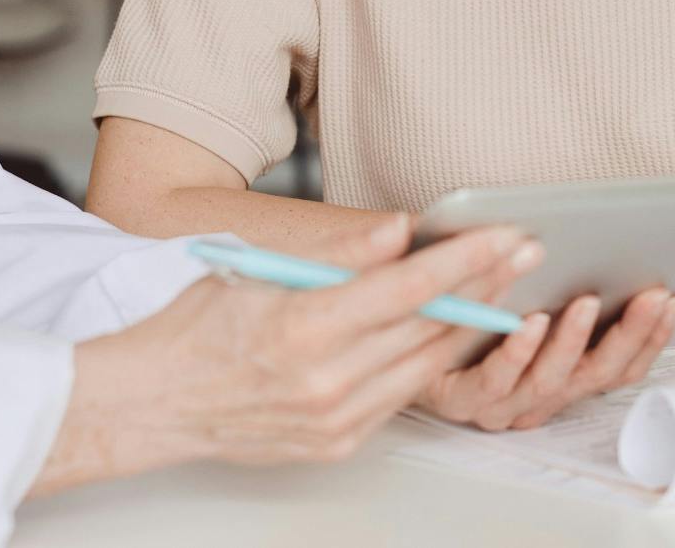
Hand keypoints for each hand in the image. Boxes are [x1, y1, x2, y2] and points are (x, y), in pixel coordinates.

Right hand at [33, 215, 540, 493]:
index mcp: (306, 327)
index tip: (507, 236)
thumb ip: (340, 254)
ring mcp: (334, 420)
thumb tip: (400, 229)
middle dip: (485, 287)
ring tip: (499, 289)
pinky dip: (424, 364)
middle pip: (430, 328)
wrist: (151, 402)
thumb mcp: (262, 270)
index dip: (467, 260)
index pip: (410, 287)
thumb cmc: (194, 328)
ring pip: (424, 366)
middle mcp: (326, 381)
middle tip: (523, 254)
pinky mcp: (335, 444)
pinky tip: (445, 335)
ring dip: (467, 326)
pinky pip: (398, 397)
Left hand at [416, 286, 674, 430]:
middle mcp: (539, 395)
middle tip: (650, 295)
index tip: (672, 296)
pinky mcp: (460, 397)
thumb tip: (627, 257)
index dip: (651, 335)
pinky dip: (516, 352)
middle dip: (629, 334)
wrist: (394, 322)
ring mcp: (503, 402)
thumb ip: (574, 278)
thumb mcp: (529, 285)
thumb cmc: (466, 298)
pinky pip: (495, 381)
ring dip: (572, 340)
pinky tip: (527, 321)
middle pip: (597, 375)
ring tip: (585, 302)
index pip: (621, 364)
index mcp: (563, 373)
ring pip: (550, 381)